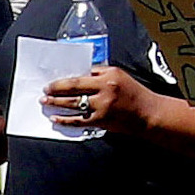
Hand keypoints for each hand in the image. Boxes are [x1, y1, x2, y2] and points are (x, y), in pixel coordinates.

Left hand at [43, 63, 158, 136]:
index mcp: (109, 75)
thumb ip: (100, 75)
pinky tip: (56, 118)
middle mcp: (105, 89)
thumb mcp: (120, 77)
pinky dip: (65, 119)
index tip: (53, 81)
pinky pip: (78, 120)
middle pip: (74, 88)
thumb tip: (78, 76)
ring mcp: (103, 106)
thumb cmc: (135, 94)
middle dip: (55, 89)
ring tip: (46, 102)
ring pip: (73, 104)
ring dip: (57, 103)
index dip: (64, 79)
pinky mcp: (101, 120)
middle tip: (45, 91)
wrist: (149, 114)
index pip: (82, 74)